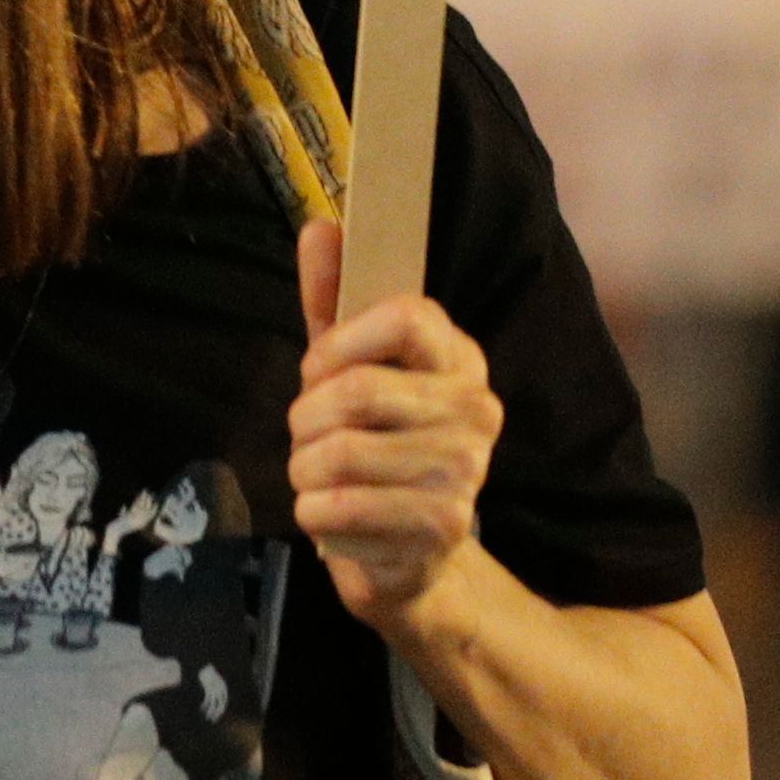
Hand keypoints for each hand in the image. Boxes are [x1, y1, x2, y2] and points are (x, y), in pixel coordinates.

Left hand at [287, 215, 497, 626]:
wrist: (410, 554)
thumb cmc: (374, 442)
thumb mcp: (349, 366)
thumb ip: (331, 300)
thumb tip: (320, 225)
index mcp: (459, 359)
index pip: (406, 315)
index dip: (340, 342)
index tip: (319, 369)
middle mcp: (476, 411)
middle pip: (357, 391)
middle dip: (305, 417)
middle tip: (309, 434)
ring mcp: (464, 472)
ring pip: (337, 454)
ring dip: (303, 469)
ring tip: (319, 477)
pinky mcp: (441, 529)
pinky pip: (334, 509)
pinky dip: (312, 514)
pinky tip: (333, 517)